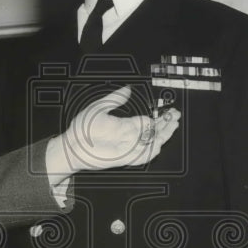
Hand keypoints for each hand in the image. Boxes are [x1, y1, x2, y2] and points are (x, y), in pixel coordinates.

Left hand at [48, 85, 180, 175]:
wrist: (71, 145)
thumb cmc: (82, 129)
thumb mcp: (100, 107)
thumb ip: (115, 98)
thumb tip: (128, 88)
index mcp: (126, 126)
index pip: (149, 122)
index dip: (160, 117)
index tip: (171, 111)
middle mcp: (129, 137)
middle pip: (154, 132)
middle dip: (166, 125)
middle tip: (176, 117)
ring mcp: (128, 148)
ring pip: (151, 144)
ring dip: (163, 136)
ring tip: (172, 126)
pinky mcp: (124, 158)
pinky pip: (141, 157)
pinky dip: (151, 151)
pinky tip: (159, 143)